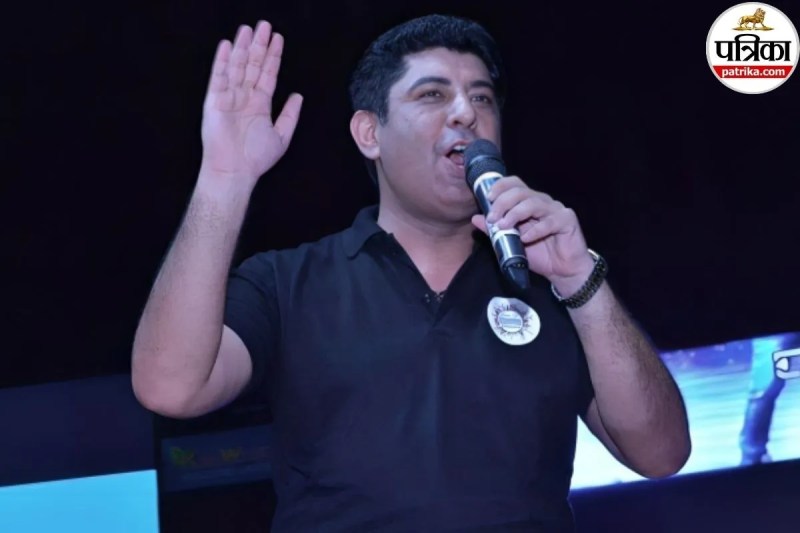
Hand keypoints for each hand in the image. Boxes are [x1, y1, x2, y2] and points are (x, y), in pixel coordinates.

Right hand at [200, 21, 302, 185]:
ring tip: (247, 29)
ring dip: (241, 47)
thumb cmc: (256, 158)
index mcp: (260, 104)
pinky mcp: (214, 101)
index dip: (273, 56)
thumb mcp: (282, 135)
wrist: (236, 171)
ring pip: (236, 67)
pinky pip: (218, 77)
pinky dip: (222, 61)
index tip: (278, 38)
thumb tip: (298, 95)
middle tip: (264, 25)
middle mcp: (244, 97)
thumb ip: (290, 114)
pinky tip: (226, 45)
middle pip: (252, 65)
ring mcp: (229, 97)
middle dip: (258, 45)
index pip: (267, 74)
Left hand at [471, 176, 595, 293]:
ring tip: (504, 226)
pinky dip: (535, 231)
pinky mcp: (567, 220)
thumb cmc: (539, 254)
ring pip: (533, 203)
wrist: (562, 271)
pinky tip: (526, 239)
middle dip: (503, 203)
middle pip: (521, 192)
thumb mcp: (511, 243)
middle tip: (492, 218)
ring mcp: (555, 209)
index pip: (515, 184)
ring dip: (515, 214)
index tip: (488, 198)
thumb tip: (476, 218)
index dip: (501, 187)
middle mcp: (542, 202)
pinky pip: (549, 222)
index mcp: (529, 202)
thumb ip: (494, 231)